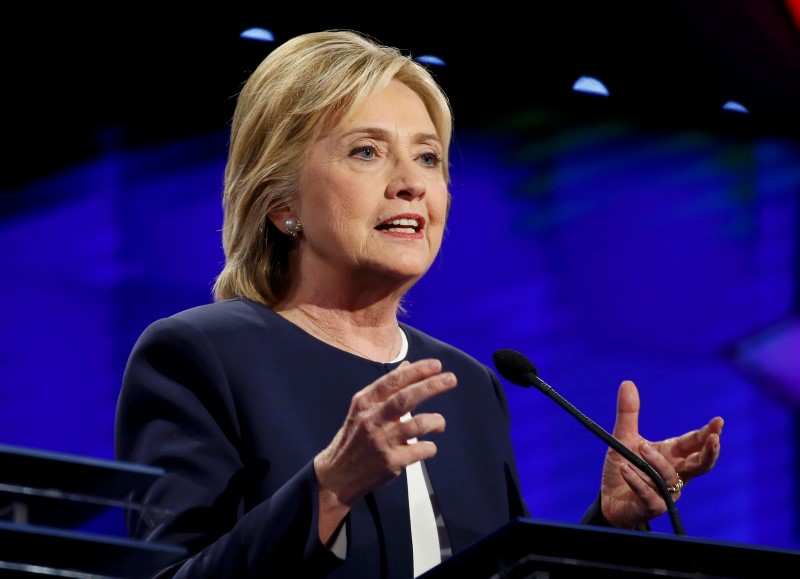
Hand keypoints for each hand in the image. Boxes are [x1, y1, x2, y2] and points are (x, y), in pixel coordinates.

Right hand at [313, 358, 456, 539]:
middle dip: (431, 386)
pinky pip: (421, 450)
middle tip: (451, 379)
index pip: (393, 381)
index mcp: (364, 403)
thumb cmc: (354, 439)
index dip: (416, 371)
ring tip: (440, 423)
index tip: (436, 365)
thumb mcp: (363, 410)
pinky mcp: (391, 463)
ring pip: (418, 424)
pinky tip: (429, 446)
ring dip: (436, 421)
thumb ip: (386, 389)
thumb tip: (407, 366)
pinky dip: (430, 447)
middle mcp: (371, 420)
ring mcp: (381, 442)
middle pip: (406, 398)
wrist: (336, 476)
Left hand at [600, 380, 723, 528]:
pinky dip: (637, 481)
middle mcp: (675, 473)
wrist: (608, 498)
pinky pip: (649, 494)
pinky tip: (625, 469)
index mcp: (673, 455)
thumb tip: (627, 382)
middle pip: (702, 465)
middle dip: (710, 452)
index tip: (719, 421)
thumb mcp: (624, 438)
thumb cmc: (624, 467)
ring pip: (670, 476)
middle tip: (714, 438)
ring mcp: (666, 492)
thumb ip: (628, 413)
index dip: (708, 433)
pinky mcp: (651, 506)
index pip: (695, 443)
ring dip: (656, 461)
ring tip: (640, 448)